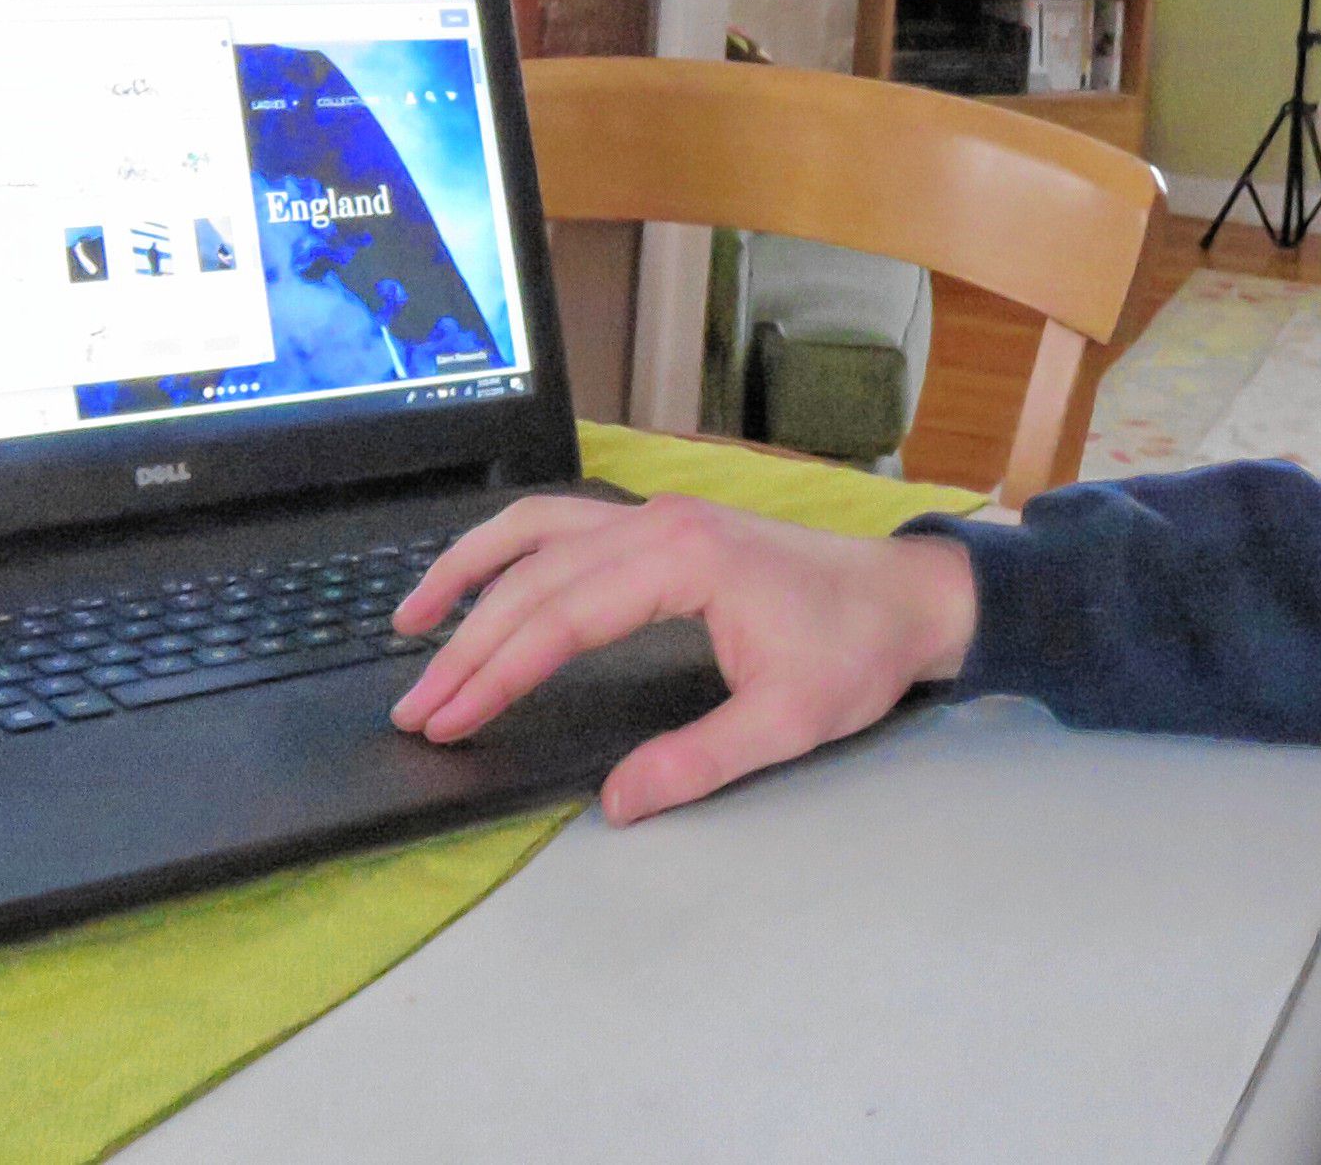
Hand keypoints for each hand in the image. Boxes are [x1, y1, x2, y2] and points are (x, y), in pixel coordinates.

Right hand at [387, 495, 978, 823]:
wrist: (910, 596)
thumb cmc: (857, 651)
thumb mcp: (787, 721)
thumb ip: (698, 760)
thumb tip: (617, 802)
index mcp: (685, 560)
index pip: (562, 616)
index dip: (498, 671)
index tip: (450, 717)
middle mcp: (659, 524)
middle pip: (535, 577)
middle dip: (467, 644)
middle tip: (416, 708)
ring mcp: (658, 518)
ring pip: (539, 532)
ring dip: (470, 574)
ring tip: (411, 624)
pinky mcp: (664, 528)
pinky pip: (566, 527)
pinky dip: (512, 552)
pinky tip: (483, 584)